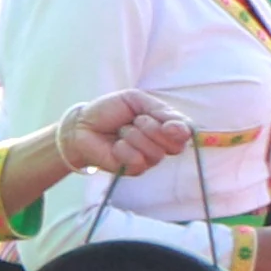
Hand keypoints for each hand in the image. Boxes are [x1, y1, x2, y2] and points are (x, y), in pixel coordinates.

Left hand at [50, 90, 190, 183]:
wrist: (83, 124)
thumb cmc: (110, 110)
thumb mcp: (135, 100)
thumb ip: (160, 110)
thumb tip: (180, 126)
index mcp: (165, 125)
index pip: (186, 132)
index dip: (181, 130)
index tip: (170, 126)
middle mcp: (161, 144)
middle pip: (175, 145)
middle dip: (153, 129)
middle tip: (135, 120)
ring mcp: (148, 159)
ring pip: (155, 153)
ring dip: (135, 136)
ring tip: (122, 131)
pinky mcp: (133, 170)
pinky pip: (138, 161)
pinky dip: (124, 149)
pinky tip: (115, 144)